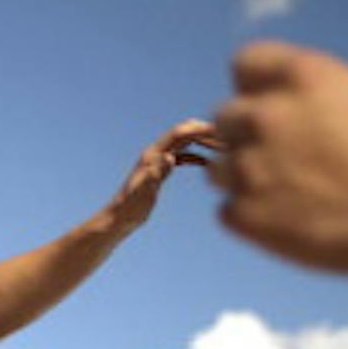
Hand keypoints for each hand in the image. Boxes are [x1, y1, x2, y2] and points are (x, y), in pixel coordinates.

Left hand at [108, 118, 218, 232]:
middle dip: (204, 132)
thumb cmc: (130, 209)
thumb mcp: (144, 192)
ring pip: (185, 144)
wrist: (119, 219)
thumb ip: (156, 174)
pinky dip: (197, 156)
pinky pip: (182, 156)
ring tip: (224, 149)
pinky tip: (210, 164)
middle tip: (228, 138)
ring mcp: (158, 161)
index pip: (179, 134)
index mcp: (152, 155)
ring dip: (203, 143)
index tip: (221, 130)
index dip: (199, 129)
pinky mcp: (161, 170)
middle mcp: (155, 154)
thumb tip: (169, 157)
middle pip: (183, 133)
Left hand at [210, 41, 347, 273]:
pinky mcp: (243, 212)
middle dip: (249, 135)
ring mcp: (249, 166)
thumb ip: (312, 88)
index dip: (258, 87)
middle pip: (226, 118)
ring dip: (246, 179)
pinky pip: (229, 212)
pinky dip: (252, 218)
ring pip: (219, 168)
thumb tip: (278, 93)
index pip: (244, 64)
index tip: (275, 106)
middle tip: (289, 159)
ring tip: (292, 194)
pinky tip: (291, 220)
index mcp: (298, 77)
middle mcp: (265, 116)